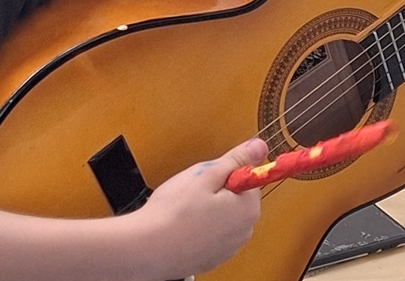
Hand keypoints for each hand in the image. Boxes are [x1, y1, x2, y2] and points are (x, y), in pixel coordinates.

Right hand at [133, 138, 268, 278]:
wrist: (144, 250)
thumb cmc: (174, 212)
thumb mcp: (207, 174)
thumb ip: (237, 160)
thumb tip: (260, 147)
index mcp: (248, 209)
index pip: (250, 178)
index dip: (226, 172)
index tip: (208, 177)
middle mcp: (244, 232)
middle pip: (237, 198)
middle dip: (217, 191)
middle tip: (193, 192)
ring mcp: (227, 248)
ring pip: (223, 216)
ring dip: (208, 210)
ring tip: (184, 210)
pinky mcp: (211, 258)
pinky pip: (211, 234)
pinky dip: (199, 228)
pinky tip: (181, 226)